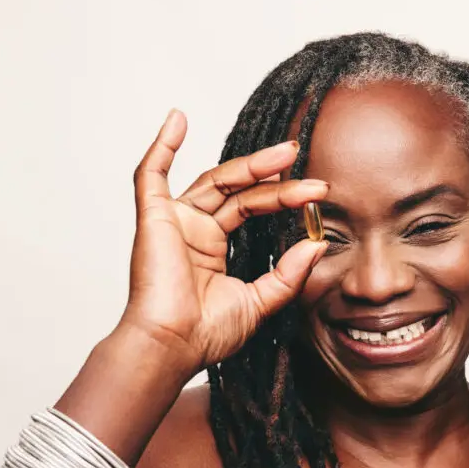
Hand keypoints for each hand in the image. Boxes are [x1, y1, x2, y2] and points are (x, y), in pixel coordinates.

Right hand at [116, 110, 327, 375]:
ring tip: (284, 152)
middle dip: (272, 175)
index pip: (251, 208)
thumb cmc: (205, 335)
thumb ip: (288, 274)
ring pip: (213, 179)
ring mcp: (173, 221)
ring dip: (248, 163)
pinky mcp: (153, 218)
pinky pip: (150, 174)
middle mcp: (193, 229)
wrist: (173, 348)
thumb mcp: (260, 302)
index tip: (316, 191)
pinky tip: (178, 119)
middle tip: (302, 160)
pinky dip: (162, 145)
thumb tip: (317, 244)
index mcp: (213, 247)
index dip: (282, 196)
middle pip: (238, 190)